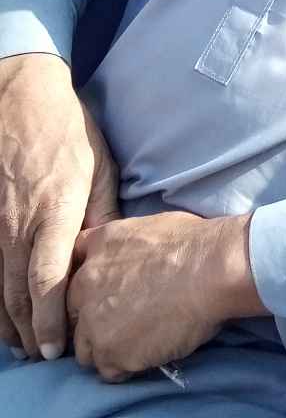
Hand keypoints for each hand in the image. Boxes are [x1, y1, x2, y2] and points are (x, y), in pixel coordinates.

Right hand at [0, 54, 118, 360]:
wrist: (22, 97)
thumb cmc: (67, 130)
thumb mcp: (99, 166)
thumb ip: (102, 213)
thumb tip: (109, 251)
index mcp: (54, 212)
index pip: (47, 281)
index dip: (50, 320)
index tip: (58, 346)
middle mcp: (19, 224)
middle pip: (18, 295)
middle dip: (30, 332)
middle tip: (46, 355)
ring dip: (9, 322)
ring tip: (26, 344)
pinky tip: (3, 314)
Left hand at [67, 211, 264, 381]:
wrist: (212, 269)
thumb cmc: (194, 243)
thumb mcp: (149, 225)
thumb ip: (125, 246)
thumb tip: (132, 260)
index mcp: (98, 246)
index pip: (75, 270)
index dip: (91, 288)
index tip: (107, 295)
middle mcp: (85, 283)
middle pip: (74, 314)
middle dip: (95, 320)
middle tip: (126, 321)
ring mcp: (94, 321)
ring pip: (86, 348)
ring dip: (107, 347)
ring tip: (140, 340)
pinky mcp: (109, 352)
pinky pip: (108, 370)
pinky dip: (126, 366)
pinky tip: (149, 351)